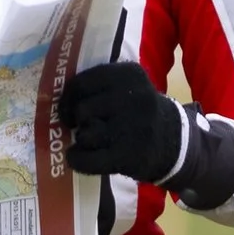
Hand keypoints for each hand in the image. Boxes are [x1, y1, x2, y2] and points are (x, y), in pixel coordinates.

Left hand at [60, 57, 184, 183]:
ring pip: (85, 134)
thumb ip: (101, 87)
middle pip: (82, 109)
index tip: (69, 109)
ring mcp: (132, 127)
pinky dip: (77, 160)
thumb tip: (58, 100)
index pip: (82, 82)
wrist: (176, 143)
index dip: (68, 98)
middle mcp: (133, 96)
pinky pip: (87, 160)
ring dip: (83, 140)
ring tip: (93, 142)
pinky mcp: (128, 155)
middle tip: (86, 127)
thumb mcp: (130, 87)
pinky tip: (77, 158)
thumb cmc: (142, 113)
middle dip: (79, 121)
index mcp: (129, 74)